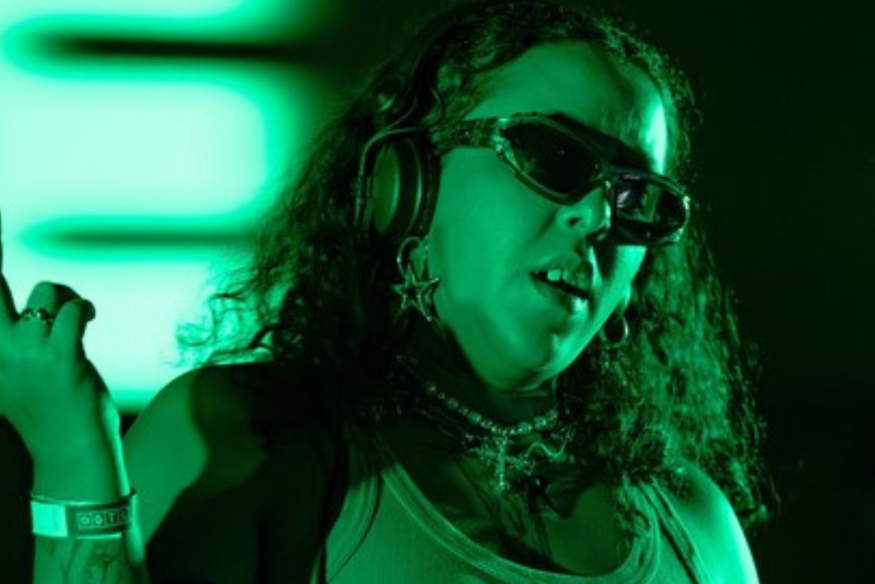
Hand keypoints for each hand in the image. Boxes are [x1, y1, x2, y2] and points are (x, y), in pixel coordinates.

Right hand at [0, 209, 118, 462]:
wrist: (69, 450)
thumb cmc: (46, 412)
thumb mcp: (13, 379)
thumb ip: (8, 346)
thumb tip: (38, 313)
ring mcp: (29, 353)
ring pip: (48, 292)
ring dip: (68, 296)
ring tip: (79, 316)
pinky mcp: (62, 357)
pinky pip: (75, 310)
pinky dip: (86, 308)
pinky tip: (90, 321)